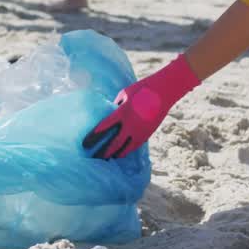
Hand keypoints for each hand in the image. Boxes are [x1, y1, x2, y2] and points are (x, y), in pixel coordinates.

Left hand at [82, 54, 200, 159]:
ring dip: (114, 154)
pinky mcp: (147, 134)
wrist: (163, 92)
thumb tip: (108, 116)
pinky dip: (125, 151)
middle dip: (102, 151)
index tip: (85, 142)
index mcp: (123, 112)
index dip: (94, 136)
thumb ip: (116, 107)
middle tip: (92, 157)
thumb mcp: (124, 95)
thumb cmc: (141, 89)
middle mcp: (131, 124)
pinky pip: (133, 146)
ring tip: (104, 159)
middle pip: (114, 143)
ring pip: (125, 149)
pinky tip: (118, 154)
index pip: (105, 127)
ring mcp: (140, 131)